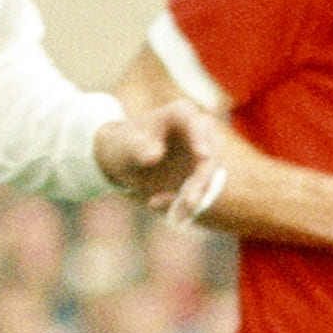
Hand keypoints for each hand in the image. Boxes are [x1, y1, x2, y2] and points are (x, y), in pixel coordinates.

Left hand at [96, 100, 220, 216]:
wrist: (124, 161)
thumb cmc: (123, 145)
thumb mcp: (124, 146)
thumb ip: (138, 148)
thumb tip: (154, 155)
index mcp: (183, 114)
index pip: (196, 124)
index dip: (201, 139)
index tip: (203, 155)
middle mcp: (200, 133)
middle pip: (209, 158)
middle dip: (200, 183)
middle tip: (189, 204)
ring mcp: (204, 157)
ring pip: (208, 181)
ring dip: (194, 200)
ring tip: (175, 218)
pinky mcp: (202, 178)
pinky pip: (199, 195)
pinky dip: (185, 207)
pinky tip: (169, 215)